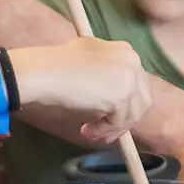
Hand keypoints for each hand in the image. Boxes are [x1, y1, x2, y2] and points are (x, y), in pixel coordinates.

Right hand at [7, 38, 152, 142]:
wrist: (42, 72)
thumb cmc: (57, 65)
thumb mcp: (88, 59)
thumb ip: (105, 71)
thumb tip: (112, 96)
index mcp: (125, 50)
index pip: (137, 84)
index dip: (124, 103)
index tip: (106, 115)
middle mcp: (132, 61)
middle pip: (141, 100)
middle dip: (122, 119)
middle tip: (102, 130)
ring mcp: (129, 78)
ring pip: (133, 114)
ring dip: (112, 128)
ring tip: (92, 133)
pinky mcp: (122, 96)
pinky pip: (119, 123)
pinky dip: (104, 131)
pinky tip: (88, 130)